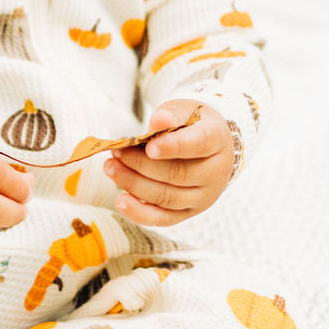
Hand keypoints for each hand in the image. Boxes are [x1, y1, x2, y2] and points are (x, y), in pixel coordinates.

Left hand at [104, 99, 233, 225]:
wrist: (208, 146)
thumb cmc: (191, 124)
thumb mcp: (185, 111)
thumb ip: (172, 115)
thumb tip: (159, 121)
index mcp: (218, 141)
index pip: (199, 145)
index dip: (174, 147)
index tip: (149, 147)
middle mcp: (215, 173)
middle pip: (178, 174)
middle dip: (142, 165)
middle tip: (116, 153)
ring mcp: (203, 197)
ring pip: (167, 197)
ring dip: (134, 184)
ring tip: (111, 169)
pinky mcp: (188, 212)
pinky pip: (163, 218)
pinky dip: (139, 212)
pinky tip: (120, 200)